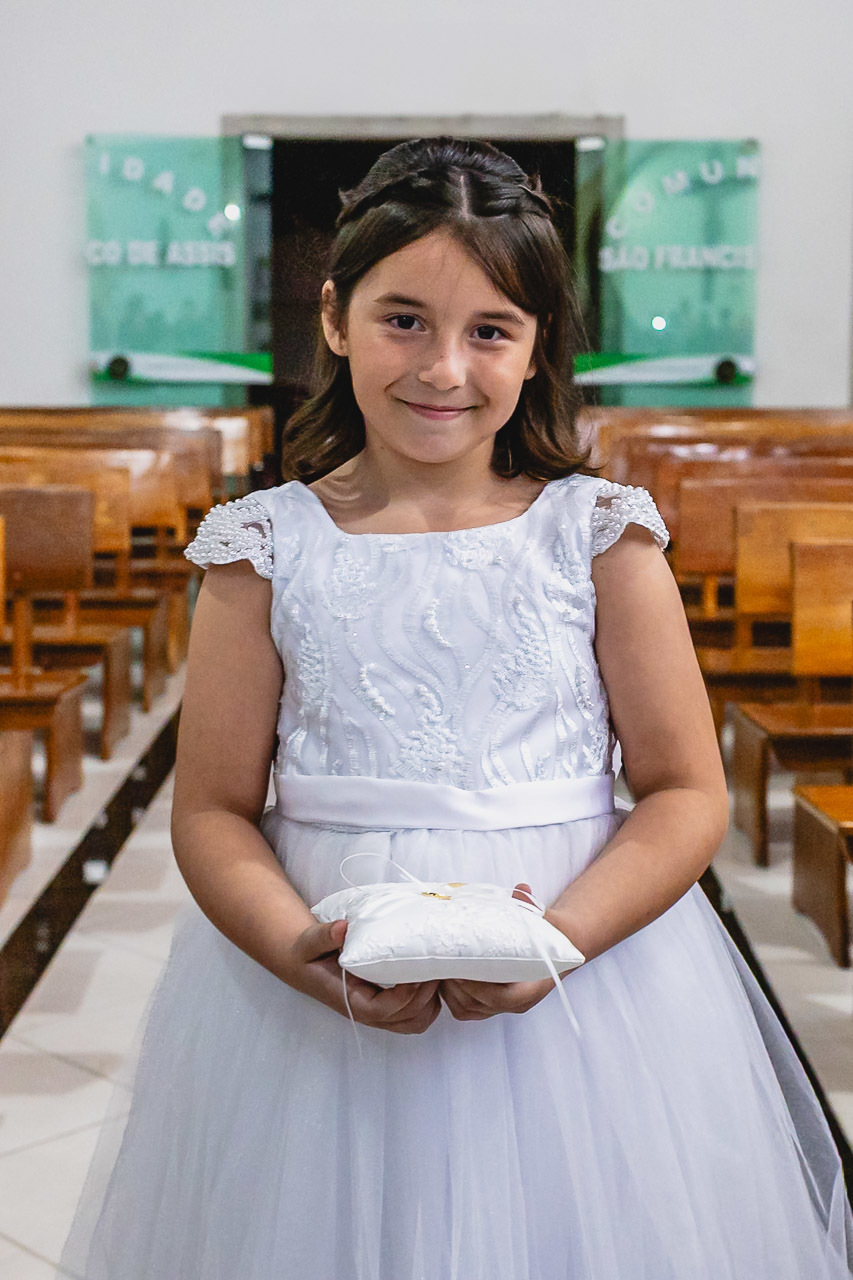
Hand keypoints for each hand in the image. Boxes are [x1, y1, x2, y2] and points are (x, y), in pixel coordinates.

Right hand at [283, 918, 441, 1034]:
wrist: (305, 964)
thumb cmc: (310, 954)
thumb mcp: (311, 942)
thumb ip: (325, 936)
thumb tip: (343, 928)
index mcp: (351, 1000)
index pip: (383, 1009)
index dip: (404, 995)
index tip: (417, 973)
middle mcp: (368, 1012)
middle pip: (407, 1019)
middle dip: (425, 996)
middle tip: (436, 966)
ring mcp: (380, 1012)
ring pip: (416, 1021)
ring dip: (430, 1002)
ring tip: (436, 971)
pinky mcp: (388, 1006)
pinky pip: (416, 1015)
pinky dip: (429, 1003)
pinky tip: (430, 978)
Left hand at [440, 883, 568, 1021]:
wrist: (558, 948)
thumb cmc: (551, 934)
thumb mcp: (546, 919)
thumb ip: (532, 907)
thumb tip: (521, 889)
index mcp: (532, 987)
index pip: (503, 998)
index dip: (479, 987)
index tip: (461, 969)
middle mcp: (517, 1003)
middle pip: (479, 1005)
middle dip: (457, 985)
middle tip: (442, 961)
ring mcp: (503, 1007)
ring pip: (468, 1009)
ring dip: (450, 991)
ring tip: (440, 965)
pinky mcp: (491, 1005)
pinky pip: (466, 1009)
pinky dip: (451, 995)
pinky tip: (444, 974)